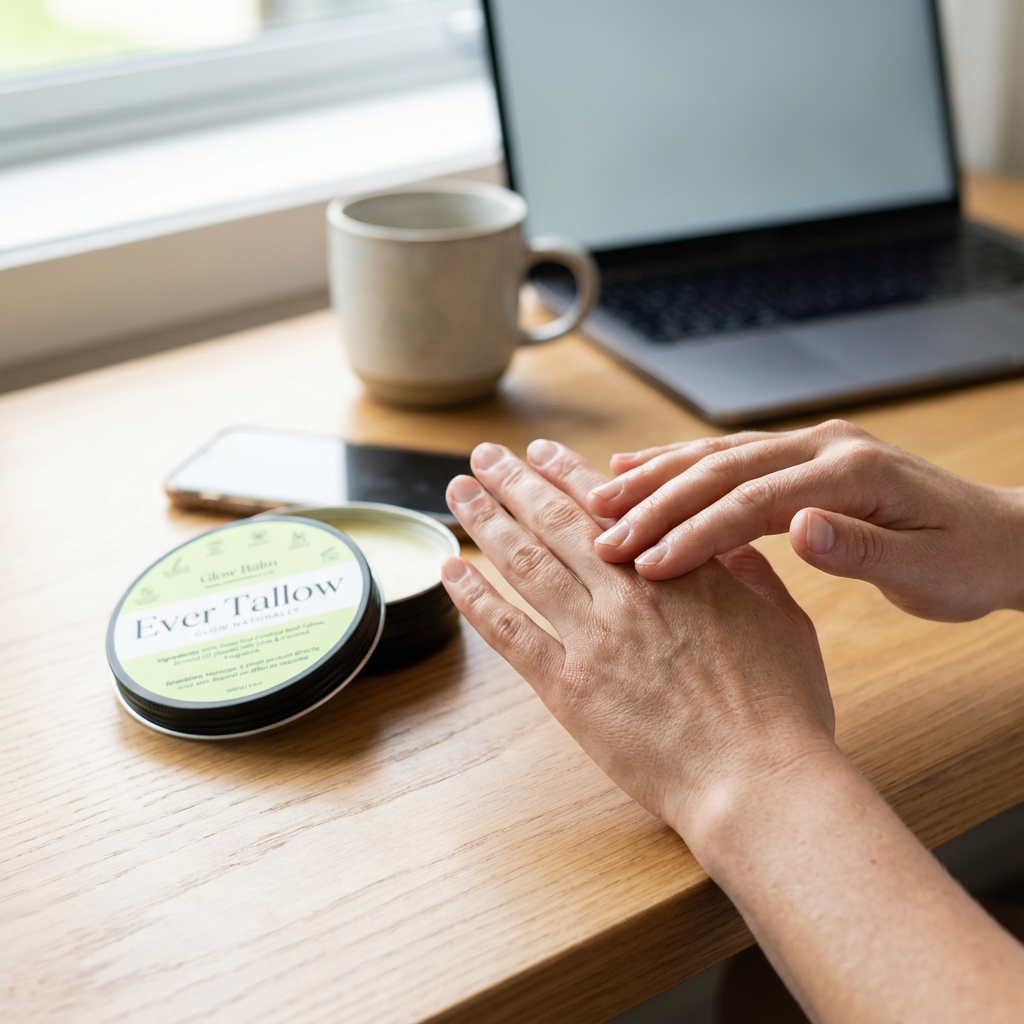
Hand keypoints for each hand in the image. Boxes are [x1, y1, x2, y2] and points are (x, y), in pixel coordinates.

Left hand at [441, 439, 834, 845]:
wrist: (758, 779)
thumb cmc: (782, 709)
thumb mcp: (784, 622)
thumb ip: (750, 575)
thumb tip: (731, 547)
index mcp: (679, 570)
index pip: (610, 507)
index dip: (567, 473)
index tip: (539, 452)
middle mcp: (627, 593)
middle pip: (556, 522)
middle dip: (514, 482)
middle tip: (484, 456)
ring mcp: (593, 638)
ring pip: (525, 563)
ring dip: (486, 521)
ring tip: (458, 491)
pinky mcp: (568, 687)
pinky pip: (509, 634)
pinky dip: (475, 599)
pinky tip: (452, 571)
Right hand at [587, 419, 1023, 621]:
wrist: (1002, 537)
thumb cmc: (967, 559)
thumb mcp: (927, 570)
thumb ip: (862, 550)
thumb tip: (799, 530)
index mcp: (853, 470)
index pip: (756, 499)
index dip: (697, 531)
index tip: (649, 564)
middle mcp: (824, 445)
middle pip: (723, 467)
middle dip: (657, 500)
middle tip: (601, 532)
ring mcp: (811, 444)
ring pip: (717, 454)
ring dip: (656, 475)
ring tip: (600, 496)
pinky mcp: (800, 456)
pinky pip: (729, 456)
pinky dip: (680, 464)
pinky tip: (641, 468)